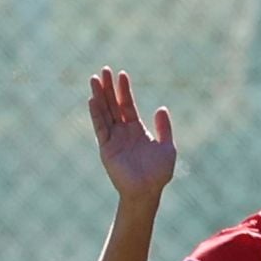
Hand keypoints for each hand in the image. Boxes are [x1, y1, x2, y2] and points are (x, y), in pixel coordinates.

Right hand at [88, 67, 174, 202]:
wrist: (147, 192)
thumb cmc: (159, 173)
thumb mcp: (167, 148)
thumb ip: (164, 128)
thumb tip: (161, 108)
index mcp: (137, 130)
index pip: (128, 105)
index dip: (125, 90)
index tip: (122, 74)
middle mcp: (123, 132)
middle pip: (114, 105)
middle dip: (109, 88)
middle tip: (105, 69)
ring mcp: (113, 139)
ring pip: (104, 112)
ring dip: (99, 96)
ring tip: (94, 78)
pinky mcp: (106, 148)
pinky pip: (100, 127)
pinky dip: (96, 114)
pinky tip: (93, 99)